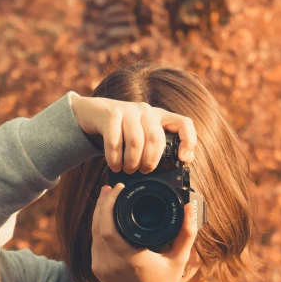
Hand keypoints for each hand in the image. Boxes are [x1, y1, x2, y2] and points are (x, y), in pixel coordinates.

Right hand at [70, 92, 195, 171]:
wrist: (92, 114)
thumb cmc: (121, 131)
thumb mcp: (141, 136)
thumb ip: (156, 148)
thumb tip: (179, 163)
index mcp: (159, 117)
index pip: (184, 123)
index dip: (188, 141)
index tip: (182, 159)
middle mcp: (146, 111)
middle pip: (156, 138)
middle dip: (150, 161)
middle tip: (143, 171)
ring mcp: (128, 110)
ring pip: (136, 141)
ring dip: (131, 162)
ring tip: (127, 170)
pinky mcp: (110, 114)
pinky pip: (115, 141)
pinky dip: (114, 158)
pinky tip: (114, 165)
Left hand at [72, 92, 198, 281]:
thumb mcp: (179, 259)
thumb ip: (186, 233)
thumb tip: (190, 208)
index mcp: (131, 259)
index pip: (110, 226)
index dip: (110, 204)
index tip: (119, 188)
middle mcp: (112, 263)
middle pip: (98, 226)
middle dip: (103, 204)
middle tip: (111, 188)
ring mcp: (101, 267)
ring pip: (93, 233)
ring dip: (98, 214)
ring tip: (107, 197)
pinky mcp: (97, 270)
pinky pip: (94, 243)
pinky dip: (98, 227)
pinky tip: (104, 216)